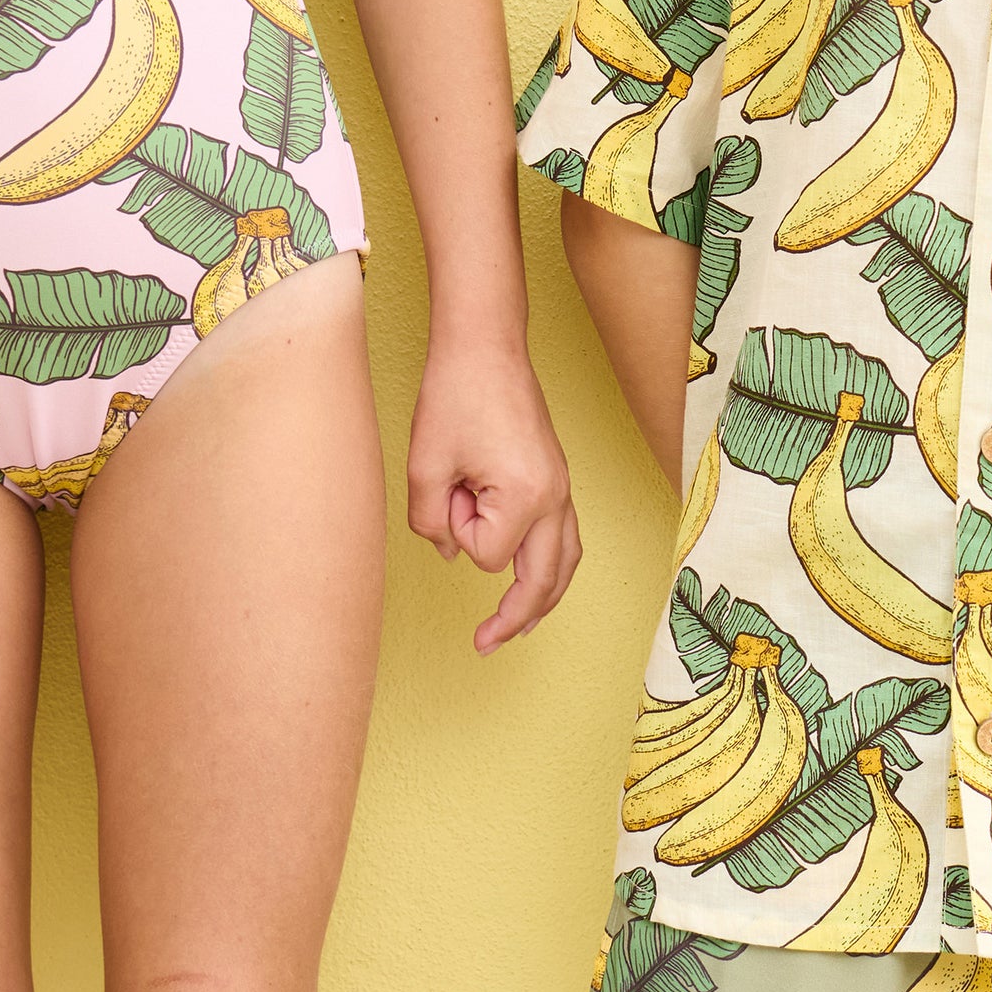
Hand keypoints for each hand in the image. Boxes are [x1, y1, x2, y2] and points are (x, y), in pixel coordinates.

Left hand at [408, 335, 580, 653]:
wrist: (485, 346)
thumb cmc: (455, 395)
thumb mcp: (425, 466)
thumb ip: (432, 522)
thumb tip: (454, 551)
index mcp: (527, 495)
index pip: (488, 553)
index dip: (458, 531)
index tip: (448, 491)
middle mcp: (556, 496)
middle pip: (545, 579)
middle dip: (516, 618)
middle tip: (486, 645)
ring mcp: (563, 487)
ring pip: (566, 562)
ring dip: (543, 598)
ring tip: (519, 627)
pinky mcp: (558, 477)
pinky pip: (566, 536)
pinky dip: (552, 566)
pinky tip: (537, 579)